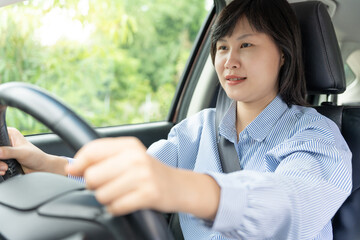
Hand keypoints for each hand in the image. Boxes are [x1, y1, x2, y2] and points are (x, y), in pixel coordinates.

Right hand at [0, 127, 67, 175]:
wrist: (41, 168)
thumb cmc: (36, 157)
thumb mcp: (22, 153)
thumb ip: (9, 152)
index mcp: (10, 133)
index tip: (0, 155)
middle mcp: (5, 140)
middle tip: (4, 165)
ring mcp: (3, 150)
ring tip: (6, 168)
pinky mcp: (3, 159)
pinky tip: (4, 171)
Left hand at [68, 137, 220, 218]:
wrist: (178, 186)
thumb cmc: (149, 172)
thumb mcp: (130, 156)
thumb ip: (102, 157)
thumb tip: (72, 167)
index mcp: (129, 145)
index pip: (92, 150)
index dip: (79, 164)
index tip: (76, 171)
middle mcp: (136, 157)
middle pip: (92, 176)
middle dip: (94, 185)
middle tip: (107, 184)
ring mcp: (143, 176)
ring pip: (102, 194)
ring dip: (107, 199)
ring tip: (120, 193)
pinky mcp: (148, 194)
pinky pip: (115, 207)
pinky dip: (116, 208)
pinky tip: (126, 202)